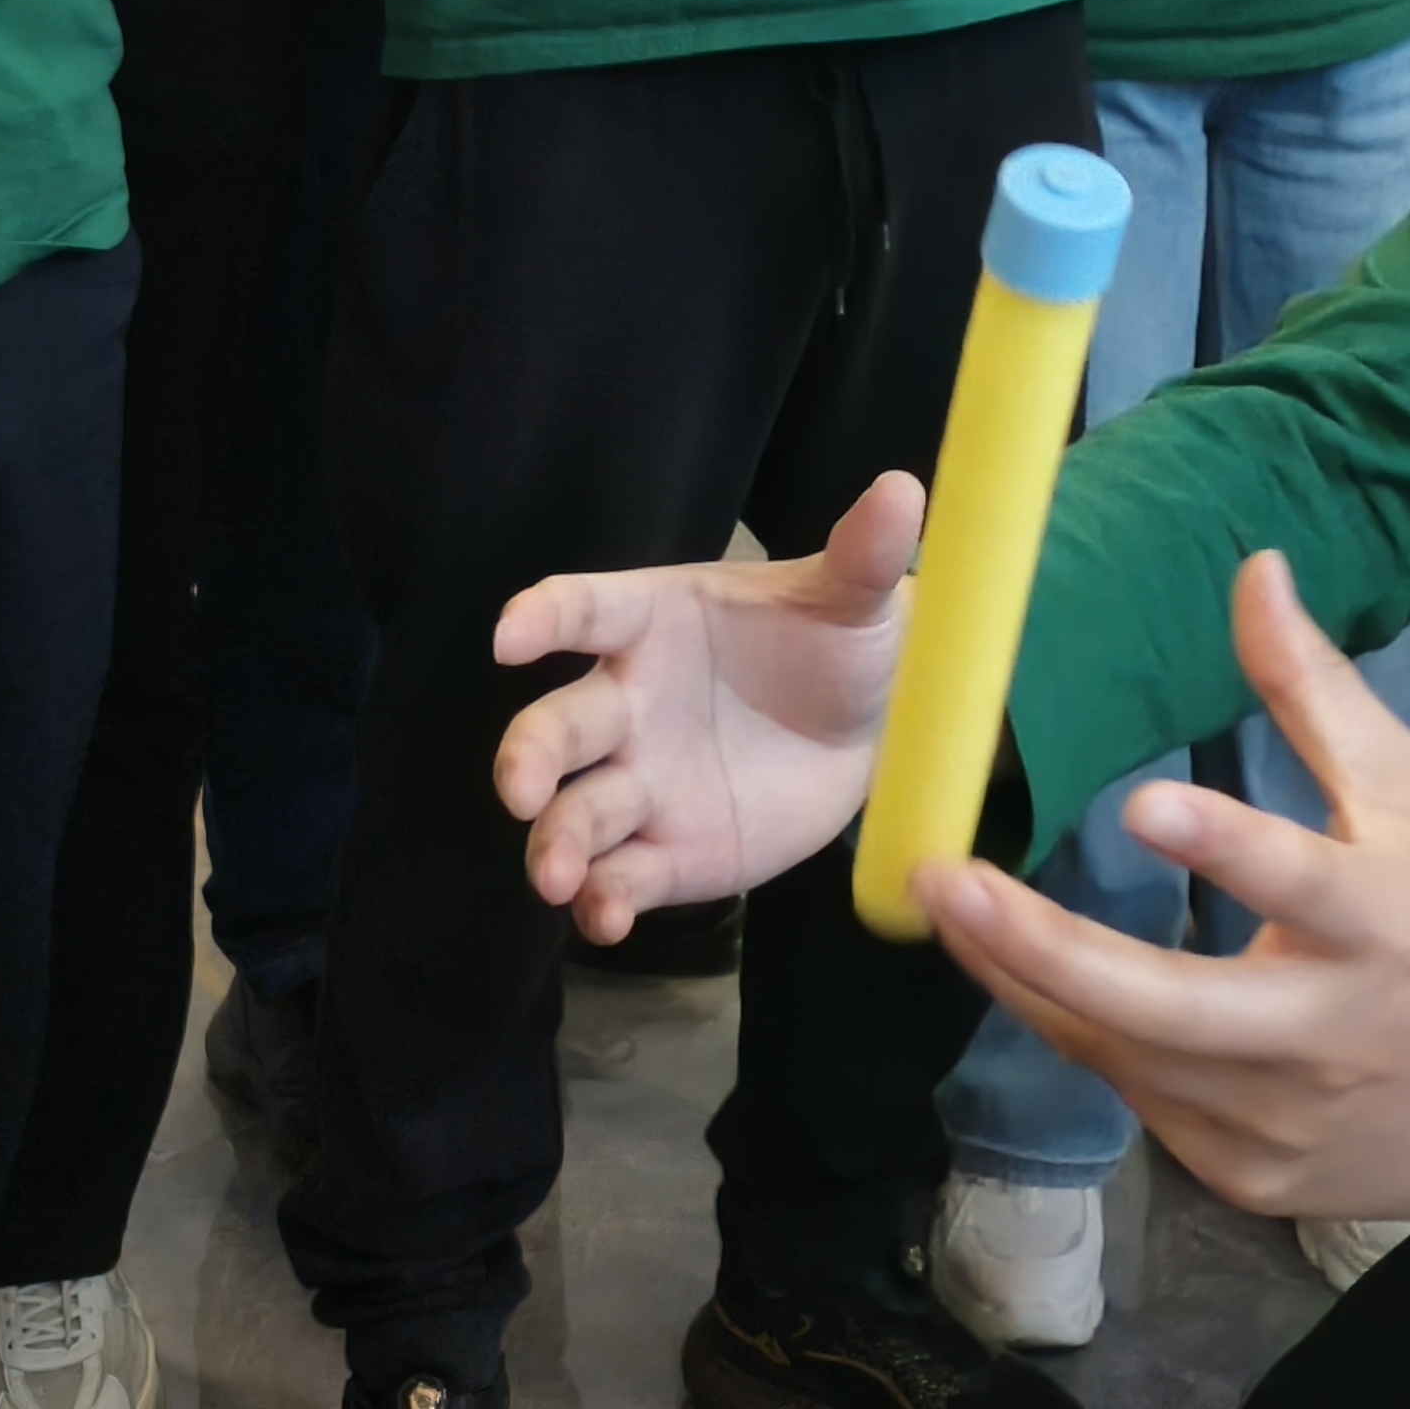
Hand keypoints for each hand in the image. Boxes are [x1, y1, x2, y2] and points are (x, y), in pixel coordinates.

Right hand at [491, 471, 922, 937]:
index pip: (582, 610)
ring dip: (556, 844)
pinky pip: (621, 878)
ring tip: (556, 879)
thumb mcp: (855, 597)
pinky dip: (603, 901)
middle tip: (520, 791)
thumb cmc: (837, 641)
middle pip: (556, 730)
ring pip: (575, 815)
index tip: (509, 636)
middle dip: (527, 759)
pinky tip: (606, 917)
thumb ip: (863, 554)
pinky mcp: (667, 854)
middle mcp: (626, 704)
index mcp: (652, 622)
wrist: (869, 727)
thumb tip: (900, 491)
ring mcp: (640, 785)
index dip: (541, 618)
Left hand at [918, 551, 1409, 1232]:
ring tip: (954, 915)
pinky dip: (1099, 1046)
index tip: (1141, 804)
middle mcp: (1330, 1040)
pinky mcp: (1260, 1182)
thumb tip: (1250, 564)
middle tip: (943, 880)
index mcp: (1386, 925)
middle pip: (1166, 1008)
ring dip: (1033, 989)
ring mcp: (1287, 1126)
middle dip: (1040, 950)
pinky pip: (1153, 1108)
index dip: (1223, 849)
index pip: (1298, 883)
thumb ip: (1315, 691)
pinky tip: (1041, 988)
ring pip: (1131, 1061)